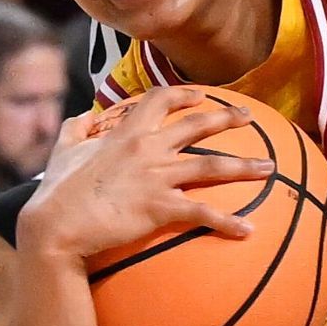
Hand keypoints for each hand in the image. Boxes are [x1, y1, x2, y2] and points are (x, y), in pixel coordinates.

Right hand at [16, 87, 275, 264]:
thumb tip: (82, 115)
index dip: (184, 95)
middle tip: (249, 117)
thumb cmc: (58, 190)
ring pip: (212, 166)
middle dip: (227, 119)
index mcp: (127, 132)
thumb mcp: (63, 150)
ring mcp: (157, 177)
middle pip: (197, 126)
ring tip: (269, 168)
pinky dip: (228, 222)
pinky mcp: (162, 207)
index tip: (201, 95)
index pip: (160, 100)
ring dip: (245, 167)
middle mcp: (148, 148)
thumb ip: (75, 129)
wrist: (56, 225)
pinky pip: (203, 214)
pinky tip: (249, 230)